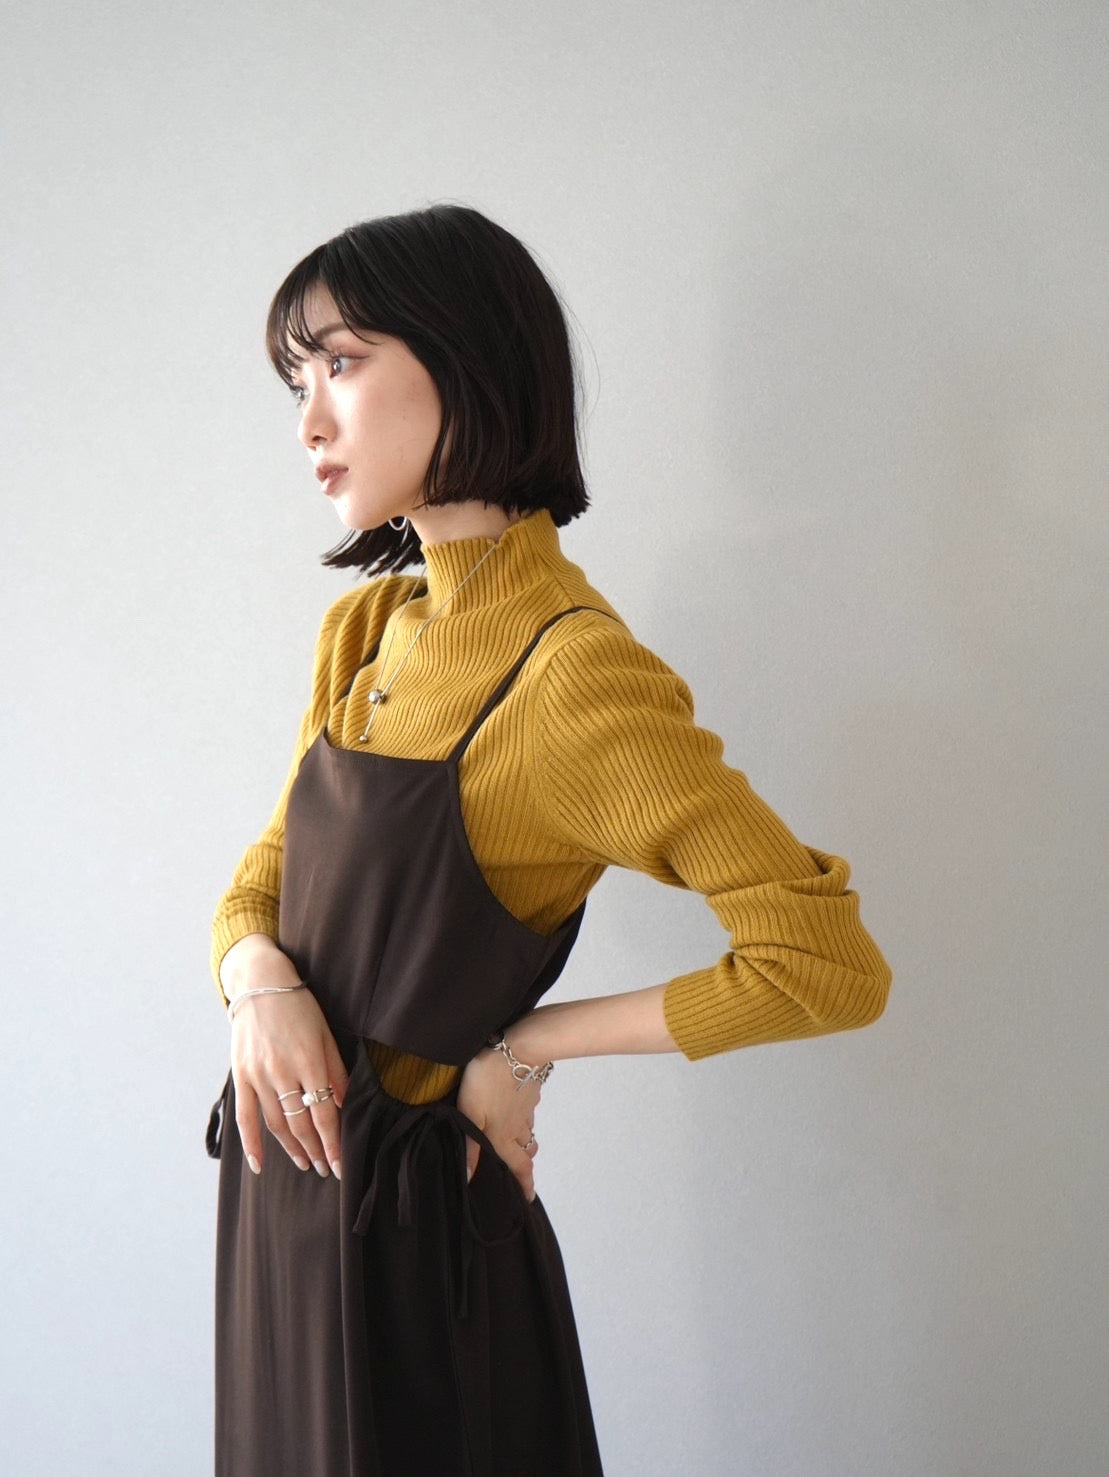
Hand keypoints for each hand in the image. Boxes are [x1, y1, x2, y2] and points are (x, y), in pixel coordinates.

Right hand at [224, 937, 349, 1179]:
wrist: (261, 985)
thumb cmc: (300, 1008)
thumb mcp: (326, 1034)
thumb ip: (336, 1072)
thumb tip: (344, 1106)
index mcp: (309, 1060)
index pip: (324, 1114)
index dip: (333, 1143)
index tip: (341, 1165)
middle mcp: (283, 1071)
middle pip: (301, 1124)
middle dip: (317, 1150)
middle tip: (327, 1169)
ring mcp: (259, 1075)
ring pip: (276, 1124)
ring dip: (293, 1149)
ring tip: (306, 1163)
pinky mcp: (241, 1076)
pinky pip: (246, 1117)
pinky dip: (252, 1143)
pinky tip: (259, 1164)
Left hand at [456, 1041, 541, 1201]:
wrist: (516, 1049)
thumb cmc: (487, 1082)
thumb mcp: (470, 1114)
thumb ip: (470, 1146)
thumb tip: (469, 1178)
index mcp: (503, 1136)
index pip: (518, 1167)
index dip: (525, 1185)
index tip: (529, 1198)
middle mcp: (519, 1126)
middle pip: (526, 1151)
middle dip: (525, 1163)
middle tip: (521, 1170)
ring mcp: (528, 1108)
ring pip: (528, 1130)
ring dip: (524, 1140)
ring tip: (515, 1141)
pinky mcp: (531, 1090)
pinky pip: (529, 1110)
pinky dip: (524, 1116)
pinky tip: (516, 1108)